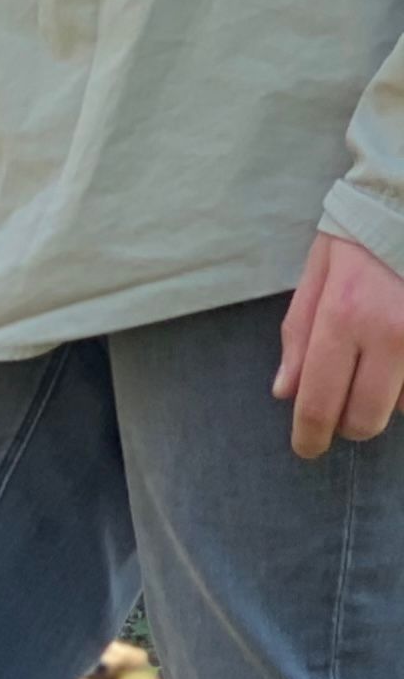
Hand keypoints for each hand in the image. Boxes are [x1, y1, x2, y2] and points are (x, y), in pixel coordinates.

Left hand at [275, 229, 403, 458]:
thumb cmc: (366, 230)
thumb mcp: (320, 273)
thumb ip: (300, 335)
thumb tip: (286, 392)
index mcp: (346, 317)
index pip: (321, 403)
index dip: (310, 436)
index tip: (308, 448)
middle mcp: (393, 333)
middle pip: (367, 418)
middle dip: (349, 421)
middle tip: (343, 403)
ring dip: (388, 395)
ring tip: (380, 361)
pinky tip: (400, 356)